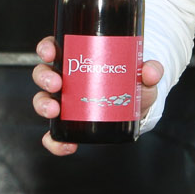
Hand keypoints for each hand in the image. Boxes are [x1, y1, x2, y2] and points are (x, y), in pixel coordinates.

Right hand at [33, 36, 162, 155]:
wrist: (138, 107)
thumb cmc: (133, 83)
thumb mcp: (143, 75)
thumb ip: (151, 71)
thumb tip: (151, 71)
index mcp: (77, 58)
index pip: (54, 49)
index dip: (46, 48)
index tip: (50, 52)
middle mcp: (65, 78)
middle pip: (43, 74)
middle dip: (44, 78)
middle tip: (56, 84)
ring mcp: (64, 101)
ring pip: (43, 100)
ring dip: (43, 105)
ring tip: (55, 110)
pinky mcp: (68, 123)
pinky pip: (54, 133)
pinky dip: (54, 140)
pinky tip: (66, 145)